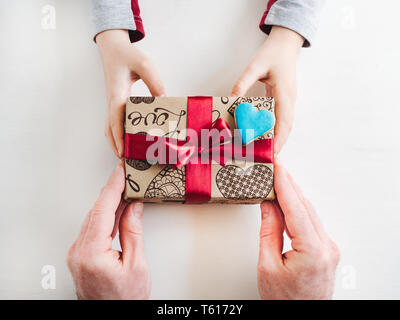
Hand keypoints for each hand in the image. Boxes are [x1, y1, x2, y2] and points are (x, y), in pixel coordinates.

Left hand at [67, 162, 150, 298]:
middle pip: (96, 211)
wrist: (113, 317)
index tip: (121, 171)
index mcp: (91, 253)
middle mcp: (78, 252)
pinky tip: (118, 210)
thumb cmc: (125, 300)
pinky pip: (92, 228)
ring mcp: (77, 254)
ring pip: (94, 218)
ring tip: (127, 191)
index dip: (113, 187)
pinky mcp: (80, 256)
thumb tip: (133, 207)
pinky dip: (106, 217)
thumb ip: (133, 232)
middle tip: (128, 178)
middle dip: (113, 192)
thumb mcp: (136, 265)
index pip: (103, 209)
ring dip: (110, 204)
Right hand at [96, 29, 164, 157]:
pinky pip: (114, 122)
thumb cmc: (128, 56)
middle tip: (126, 161)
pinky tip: (127, 139)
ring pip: (110, 127)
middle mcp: (112, 102)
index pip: (115, 120)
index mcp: (117, 95)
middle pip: (110, 129)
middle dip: (117, 146)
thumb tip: (163, 101)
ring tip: (125, 155)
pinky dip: (117, 133)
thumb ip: (155, 82)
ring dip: (115, 142)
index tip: (122, 152)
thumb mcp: (144, 65)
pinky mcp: (115, 103)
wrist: (113, 49)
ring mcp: (112, 103)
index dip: (118, 137)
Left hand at [231, 26, 302, 152]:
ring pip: (286, 124)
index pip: (284, 121)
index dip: (280, 138)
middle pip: (287, 127)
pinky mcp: (284, 99)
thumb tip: (231, 98)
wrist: (286, 43)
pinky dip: (276, 129)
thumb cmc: (272, 53)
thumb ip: (243, 82)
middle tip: (269, 158)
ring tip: (267, 151)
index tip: (274, 152)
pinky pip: (282, 118)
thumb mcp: (255, 66)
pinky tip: (266, 134)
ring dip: (278, 138)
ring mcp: (289, 100)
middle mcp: (290, 100)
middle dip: (279, 143)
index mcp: (284, 93)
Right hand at [258, 159, 339, 299]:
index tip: (277, 167)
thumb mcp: (268, 265)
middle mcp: (326, 247)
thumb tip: (268, 205)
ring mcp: (329, 248)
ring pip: (309, 212)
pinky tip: (287, 201)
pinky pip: (311, 222)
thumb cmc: (285, 300)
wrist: (300, 317)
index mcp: (313, 251)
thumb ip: (269, 231)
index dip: (285, 185)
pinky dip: (297, 208)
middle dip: (289, 185)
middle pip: (305, 206)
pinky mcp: (326, 249)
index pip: (296, 208)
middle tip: (275, 168)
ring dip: (293, 195)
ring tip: (277, 180)